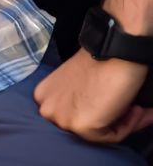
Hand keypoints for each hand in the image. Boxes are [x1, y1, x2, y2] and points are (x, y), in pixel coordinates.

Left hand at [33, 47, 152, 143]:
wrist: (115, 46)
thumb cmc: (102, 57)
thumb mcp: (79, 81)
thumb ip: (78, 100)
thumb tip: (96, 111)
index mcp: (44, 94)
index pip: (74, 116)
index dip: (101, 112)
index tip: (118, 105)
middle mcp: (46, 108)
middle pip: (86, 126)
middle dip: (112, 119)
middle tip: (133, 108)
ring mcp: (61, 118)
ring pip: (99, 134)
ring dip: (123, 121)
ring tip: (138, 107)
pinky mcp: (80, 125)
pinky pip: (111, 136)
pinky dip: (128, 124)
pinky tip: (137, 109)